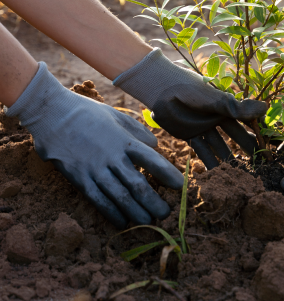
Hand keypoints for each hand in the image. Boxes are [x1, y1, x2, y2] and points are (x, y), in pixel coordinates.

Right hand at [6, 63, 183, 228]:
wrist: (53, 114)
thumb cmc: (88, 113)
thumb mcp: (117, 116)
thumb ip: (137, 131)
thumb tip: (155, 145)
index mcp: (124, 140)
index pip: (152, 160)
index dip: (167, 174)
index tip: (179, 185)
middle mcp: (112, 157)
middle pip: (137, 184)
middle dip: (153, 201)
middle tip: (166, 213)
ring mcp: (95, 169)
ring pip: (119, 196)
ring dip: (136, 211)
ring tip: (149, 221)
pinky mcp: (79, 178)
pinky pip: (98, 199)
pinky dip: (111, 212)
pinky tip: (122, 222)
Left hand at [114, 48, 267, 168]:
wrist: (162, 89)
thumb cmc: (191, 89)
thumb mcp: (215, 100)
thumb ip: (237, 108)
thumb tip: (265, 108)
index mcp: (226, 106)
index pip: (246, 120)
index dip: (256, 132)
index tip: (267, 147)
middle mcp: (217, 117)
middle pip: (235, 135)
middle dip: (246, 148)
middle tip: (258, 165)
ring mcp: (204, 127)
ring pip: (219, 146)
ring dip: (228, 159)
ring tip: (238, 175)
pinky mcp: (189, 135)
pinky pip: (202, 151)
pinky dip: (209, 162)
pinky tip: (216, 175)